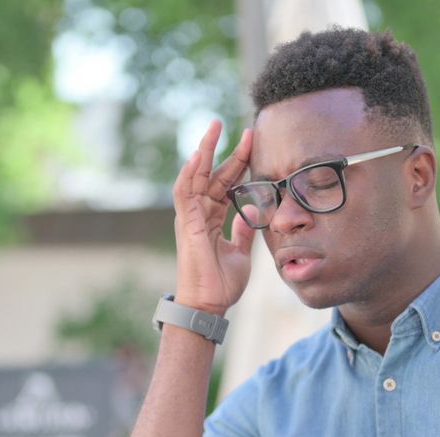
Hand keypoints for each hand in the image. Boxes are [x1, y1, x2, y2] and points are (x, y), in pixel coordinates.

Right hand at [172, 121, 255, 316]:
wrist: (209, 305)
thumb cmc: (222, 284)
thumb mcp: (241, 252)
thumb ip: (244, 230)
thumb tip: (251, 210)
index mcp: (212, 219)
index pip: (226, 183)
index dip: (239, 163)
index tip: (254, 143)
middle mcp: (199, 214)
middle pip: (213, 175)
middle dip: (228, 150)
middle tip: (242, 128)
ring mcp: (191, 217)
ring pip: (196, 176)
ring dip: (205, 151)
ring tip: (215, 127)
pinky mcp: (186, 224)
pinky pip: (185, 192)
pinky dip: (190, 172)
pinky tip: (200, 154)